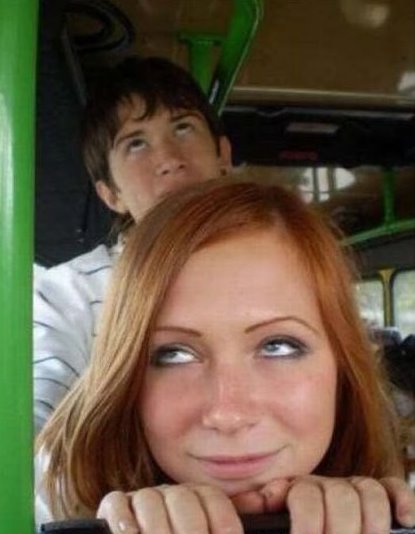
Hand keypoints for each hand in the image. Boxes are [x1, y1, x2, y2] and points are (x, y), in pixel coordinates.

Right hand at [96, 483, 242, 533]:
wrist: (166, 532)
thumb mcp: (206, 531)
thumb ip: (225, 528)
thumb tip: (265, 504)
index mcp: (198, 500)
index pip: (213, 500)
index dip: (224, 523)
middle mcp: (171, 495)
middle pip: (182, 498)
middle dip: (190, 530)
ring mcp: (141, 499)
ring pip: (149, 499)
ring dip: (157, 529)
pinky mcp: (114, 508)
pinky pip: (116, 502)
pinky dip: (122, 519)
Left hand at [232, 475, 414, 533]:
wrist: (308, 523)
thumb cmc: (289, 524)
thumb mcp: (272, 519)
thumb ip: (259, 508)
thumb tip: (243, 506)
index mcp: (299, 490)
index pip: (306, 497)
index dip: (307, 523)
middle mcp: (327, 486)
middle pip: (341, 496)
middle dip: (342, 529)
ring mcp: (354, 490)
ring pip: (369, 490)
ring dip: (372, 521)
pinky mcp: (380, 497)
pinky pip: (393, 487)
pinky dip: (402, 499)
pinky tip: (404, 519)